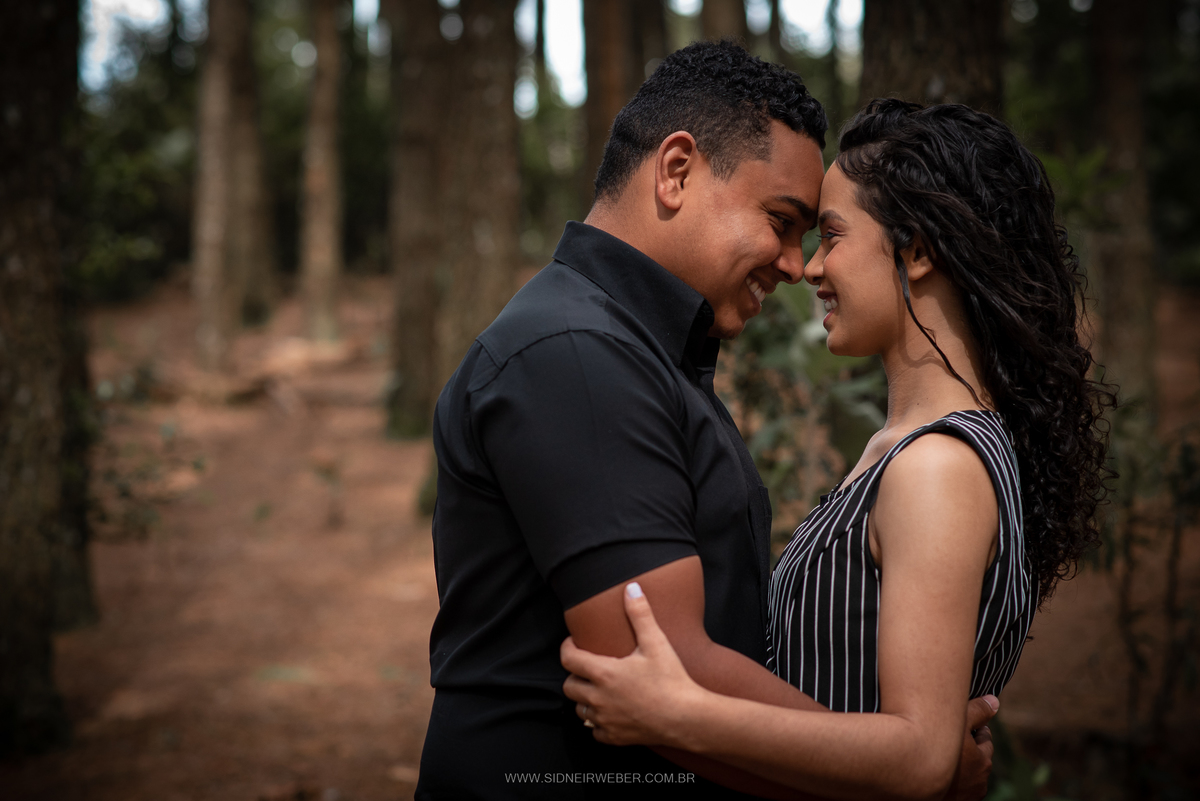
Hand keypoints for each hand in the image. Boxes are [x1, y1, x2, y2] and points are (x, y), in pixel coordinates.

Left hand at [561, 582, 706, 746]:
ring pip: (579, 709)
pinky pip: (594, 730)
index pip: (569, 660)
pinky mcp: (614, 738)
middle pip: (569, 686)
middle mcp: (598, 698)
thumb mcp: (656, 643)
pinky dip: (598, 721)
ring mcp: (605, 720)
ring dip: (584, 699)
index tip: (573, 643)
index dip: (567, 648)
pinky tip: (610, 712)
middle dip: (575, 675)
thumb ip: (640, 614)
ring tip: (598, 689)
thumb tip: (631, 588)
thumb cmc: (671, 680)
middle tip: (588, 667)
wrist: (686, 718)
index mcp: (604, 673)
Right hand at [944, 694, 998, 800]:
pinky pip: (956, 787)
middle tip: (954, 737)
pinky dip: (951, 779)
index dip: (975, 728)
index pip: (985, 739)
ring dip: (961, 766)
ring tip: (944, 755)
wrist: (910, 775)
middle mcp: (979, 782)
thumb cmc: (935, 747)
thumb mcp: (958, 722)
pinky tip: (937, 771)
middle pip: (977, 758)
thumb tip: (995, 701)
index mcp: (983, 761)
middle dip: (970, 747)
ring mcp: (967, 795)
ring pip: (968, 774)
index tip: (964, 722)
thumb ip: (977, 711)